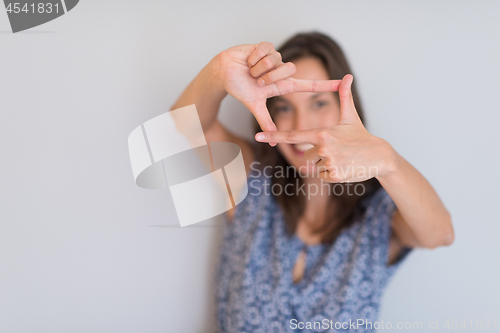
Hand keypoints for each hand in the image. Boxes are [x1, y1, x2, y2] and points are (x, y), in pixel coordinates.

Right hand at [213, 42, 341, 142]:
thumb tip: (273, 142)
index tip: (345, 82)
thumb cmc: (238, 87)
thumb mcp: (254, 105)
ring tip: (251, 70)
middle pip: (289, 71)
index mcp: (282, 85)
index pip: (309, 86)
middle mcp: (282, 71)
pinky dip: (254, 57)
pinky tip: (248, 59)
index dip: (327, 85)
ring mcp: (275, 58)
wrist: (223, 72)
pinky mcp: (266, 46)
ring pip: (277, 61)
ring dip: (260, 68)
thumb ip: (266, 122)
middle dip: (269, 77)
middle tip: (257, 80)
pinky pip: (267, 50)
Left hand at [254, 74, 396, 181]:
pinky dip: (331, 174)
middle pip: (307, 155)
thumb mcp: (351, 117)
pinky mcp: (334, 176)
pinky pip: (322, 176)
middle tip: (337, 151)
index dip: (274, 136)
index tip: (258, 136)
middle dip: (319, 155)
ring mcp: (329, 162)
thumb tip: (347, 76)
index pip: (293, 135)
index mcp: (323, 133)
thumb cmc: (362, 136)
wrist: (380, 157)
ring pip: (315, 167)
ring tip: (342, 159)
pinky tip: (344, 167)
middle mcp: (323, 148)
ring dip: (325, 165)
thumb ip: (344, 97)